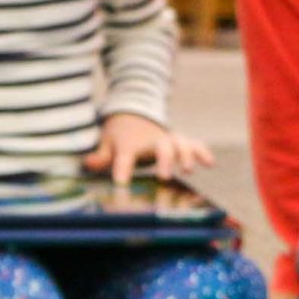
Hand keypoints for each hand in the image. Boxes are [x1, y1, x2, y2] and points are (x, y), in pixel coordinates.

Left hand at [82, 112, 214, 184]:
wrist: (132, 115)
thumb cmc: (118, 137)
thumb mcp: (106, 144)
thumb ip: (100, 156)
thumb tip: (88, 163)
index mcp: (129, 143)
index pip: (125, 156)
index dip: (123, 169)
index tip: (121, 184)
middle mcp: (152, 140)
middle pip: (161, 147)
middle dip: (164, 161)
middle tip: (163, 177)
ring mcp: (168, 139)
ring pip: (181, 143)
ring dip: (186, 155)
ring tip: (188, 170)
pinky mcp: (179, 141)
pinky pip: (194, 144)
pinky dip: (202, 151)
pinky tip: (210, 163)